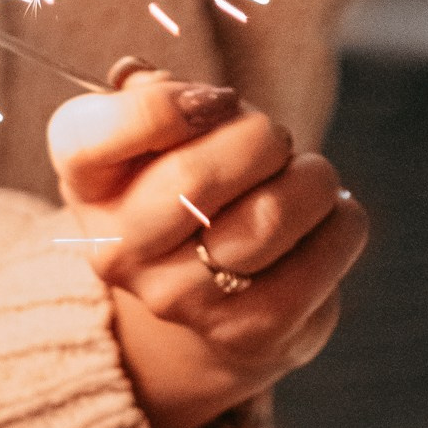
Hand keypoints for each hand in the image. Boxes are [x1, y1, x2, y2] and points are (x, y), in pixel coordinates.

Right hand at [47, 68, 365, 427]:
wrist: (206, 294)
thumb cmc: (183, 182)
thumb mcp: (153, 131)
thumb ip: (159, 94)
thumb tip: (202, 101)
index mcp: (84, 179)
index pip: (93, 136)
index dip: (168, 103)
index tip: (218, 101)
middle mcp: (117, 247)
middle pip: (194, 177)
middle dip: (259, 137)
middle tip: (274, 138)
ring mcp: (179, 299)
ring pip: (267, 218)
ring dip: (311, 178)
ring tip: (310, 175)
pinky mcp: (249, 333)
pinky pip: (318, 262)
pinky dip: (342, 222)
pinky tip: (332, 213)